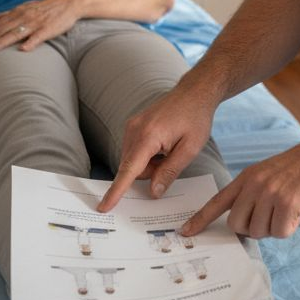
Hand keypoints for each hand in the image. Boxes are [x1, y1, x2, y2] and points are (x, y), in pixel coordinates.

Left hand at [0, 0, 80, 55]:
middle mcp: (23, 18)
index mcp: (16, 14)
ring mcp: (35, 23)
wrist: (68, 2)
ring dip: (3, 41)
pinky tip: (23, 49)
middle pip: (2, 31)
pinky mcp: (48, 28)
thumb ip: (5, 14)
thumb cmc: (44, 8)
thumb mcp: (23, 9)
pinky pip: (38, 36)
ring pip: (16, 34)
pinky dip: (31, 42)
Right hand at [98, 86, 218, 211]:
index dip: (116, 191)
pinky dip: (147, 154)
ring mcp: (131, 126)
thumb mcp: (190, 149)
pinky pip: (134, 151)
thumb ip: (169, 172)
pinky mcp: (132, 125)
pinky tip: (163, 143)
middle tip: (172, 157)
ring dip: (149, 163)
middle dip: (150, 172)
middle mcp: (134, 130)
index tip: (103, 207)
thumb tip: (153, 193)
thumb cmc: (196, 118)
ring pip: (133, 161)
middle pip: (132, 168)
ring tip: (170, 148)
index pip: (128, 170)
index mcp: (148, 136)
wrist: (194, 92)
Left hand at [180, 138, 299, 239]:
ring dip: (275, 228)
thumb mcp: (268, 174)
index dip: (200, 219)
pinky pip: (280, 232)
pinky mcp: (287, 203)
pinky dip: (290, 228)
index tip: (185, 231)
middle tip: (272, 217)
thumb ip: (253, 194)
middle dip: (253, 229)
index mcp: (246, 178)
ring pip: (259, 232)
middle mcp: (254, 185)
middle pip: (237, 225)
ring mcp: (270, 193)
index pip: (217, 202)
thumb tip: (246, 224)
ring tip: (289, 209)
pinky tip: (298, 211)